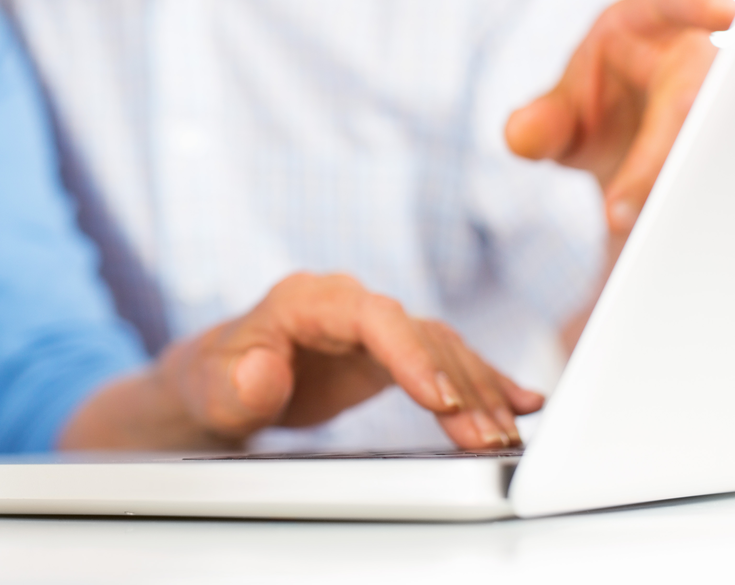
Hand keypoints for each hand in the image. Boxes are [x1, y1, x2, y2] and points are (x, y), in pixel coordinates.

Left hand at [64, 273, 542, 451]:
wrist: (219, 378)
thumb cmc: (214, 378)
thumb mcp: (214, 386)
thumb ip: (240, 382)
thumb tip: (265, 371)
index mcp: (307, 299)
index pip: (372, 315)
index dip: (409, 353)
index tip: (439, 397)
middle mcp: (349, 303)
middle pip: (418, 334)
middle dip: (458, 384)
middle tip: (488, 435)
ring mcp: (373, 327)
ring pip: (440, 349)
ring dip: (478, 391)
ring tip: (507, 434)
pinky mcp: (390, 352)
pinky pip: (444, 361)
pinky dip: (481, 382)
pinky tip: (520, 401)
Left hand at [505, 0, 734, 235]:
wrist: (615, 155)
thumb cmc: (587, 112)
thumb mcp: (553, 118)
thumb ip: (537, 124)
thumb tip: (520, 135)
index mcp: (644, 23)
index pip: (675, 1)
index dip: (702, 5)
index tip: (729, 14)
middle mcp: (690, 53)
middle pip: (693, 92)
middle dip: (660, 152)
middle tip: (622, 211)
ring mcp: (716, 96)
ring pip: (718, 133)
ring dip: (685, 181)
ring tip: (638, 224)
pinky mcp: (727, 136)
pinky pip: (725, 163)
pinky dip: (702, 195)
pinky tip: (677, 227)